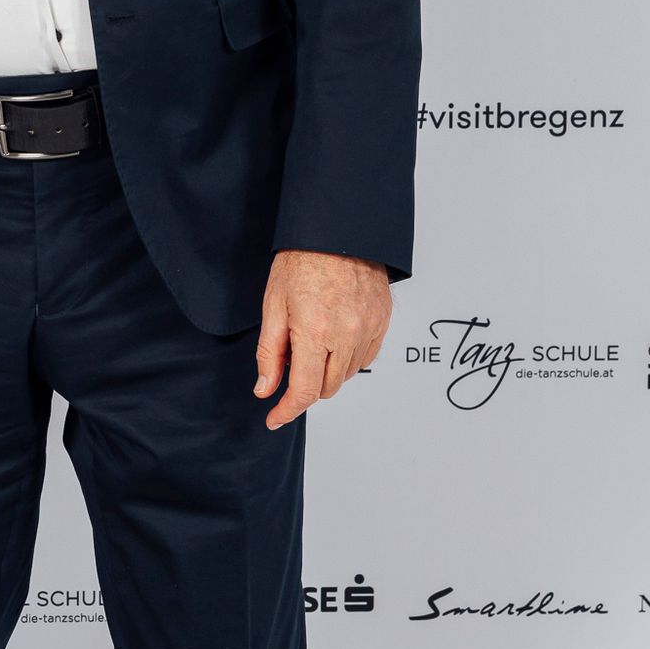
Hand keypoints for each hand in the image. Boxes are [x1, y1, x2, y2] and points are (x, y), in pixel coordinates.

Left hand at [254, 249, 389, 429]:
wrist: (337, 230)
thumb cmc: (302, 261)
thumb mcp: (273, 305)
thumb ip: (269, 352)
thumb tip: (266, 388)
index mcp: (315, 331)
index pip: (305, 390)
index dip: (288, 410)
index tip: (275, 418)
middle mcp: (347, 334)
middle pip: (327, 388)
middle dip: (306, 385)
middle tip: (292, 357)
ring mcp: (369, 328)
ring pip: (347, 375)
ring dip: (327, 371)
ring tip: (313, 338)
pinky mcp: (383, 321)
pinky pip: (366, 357)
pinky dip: (347, 358)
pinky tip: (334, 337)